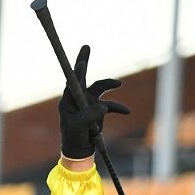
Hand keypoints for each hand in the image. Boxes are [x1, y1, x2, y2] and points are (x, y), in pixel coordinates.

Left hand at [58, 45, 129, 159]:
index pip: (72, 82)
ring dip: (109, 84)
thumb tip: (103, 106)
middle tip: (85, 46)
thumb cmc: (74, 137)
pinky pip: (111, 105)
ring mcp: (89, 102)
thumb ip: (90, 116)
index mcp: (69, 100)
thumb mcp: (80, 127)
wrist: (80, 149)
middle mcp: (78, 98)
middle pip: (82, 76)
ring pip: (100, 88)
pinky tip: (126, 112)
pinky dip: (118, 108)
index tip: (82, 62)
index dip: (78, 71)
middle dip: (84, 60)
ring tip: (118, 83)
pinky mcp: (99, 110)